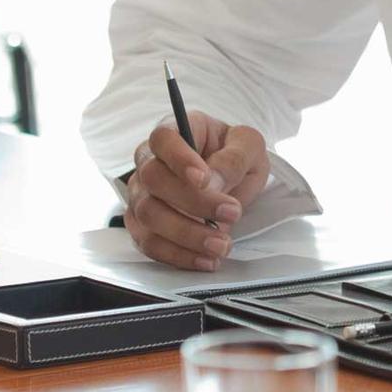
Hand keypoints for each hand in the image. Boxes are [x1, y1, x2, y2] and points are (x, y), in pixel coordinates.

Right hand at [124, 113, 270, 271]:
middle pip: (153, 179)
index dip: (178, 158)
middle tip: (232, 213)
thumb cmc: (235, 155)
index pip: (163, 138)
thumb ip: (232, 158)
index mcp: (176, 132)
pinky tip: (205, 259)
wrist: (232, 179)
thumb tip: (210, 183)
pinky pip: (149, 243)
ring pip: (148, 215)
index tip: (203, 179)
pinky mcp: (144, 224)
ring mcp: (142, 194)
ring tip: (221, 244)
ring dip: (186, 234)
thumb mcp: (249, 146)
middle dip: (193, 202)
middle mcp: (150, 161)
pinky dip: (177, 255)